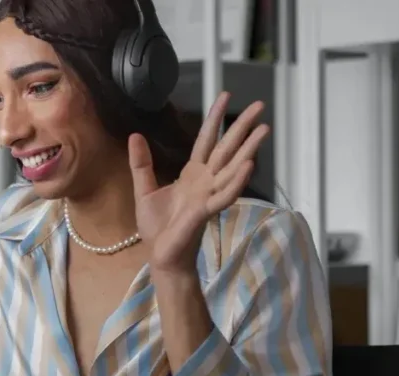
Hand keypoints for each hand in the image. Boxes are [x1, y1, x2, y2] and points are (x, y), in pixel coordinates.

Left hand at [129, 92, 270, 273]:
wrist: (160, 256)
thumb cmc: (157, 227)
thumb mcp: (144, 190)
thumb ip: (141, 163)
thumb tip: (135, 135)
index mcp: (192, 174)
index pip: (206, 140)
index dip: (215, 118)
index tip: (225, 96)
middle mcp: (205, 181)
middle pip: (226, 148)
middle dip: (241, 127)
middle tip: (259, 105)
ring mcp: (208, 196)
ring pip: (233, 167)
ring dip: (249, 149)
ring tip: (264, 129)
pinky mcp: (206, 212)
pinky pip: (225, 195)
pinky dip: (236, 181)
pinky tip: (249, 165)